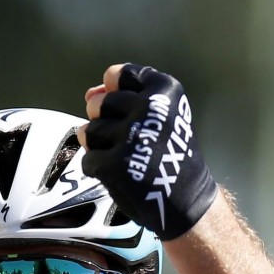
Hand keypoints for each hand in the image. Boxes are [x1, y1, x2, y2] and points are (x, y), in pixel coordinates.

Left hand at [78, 64, 216, 239]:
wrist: (185, 198)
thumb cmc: (167, 152)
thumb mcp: (160, 115)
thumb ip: (124, 95)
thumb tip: (89, 93)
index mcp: (164, 90)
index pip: (116, 75)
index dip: (113, 95)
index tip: (128, 112)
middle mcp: (149, 108)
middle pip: (96, 103)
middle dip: (104, 121)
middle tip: (128, 140)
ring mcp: (130, 136)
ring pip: (89, 131)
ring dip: (100, 147)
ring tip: (126, 157)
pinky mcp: (113, 164)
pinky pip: (88, 159)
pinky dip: (99, 170)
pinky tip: (121, 174)